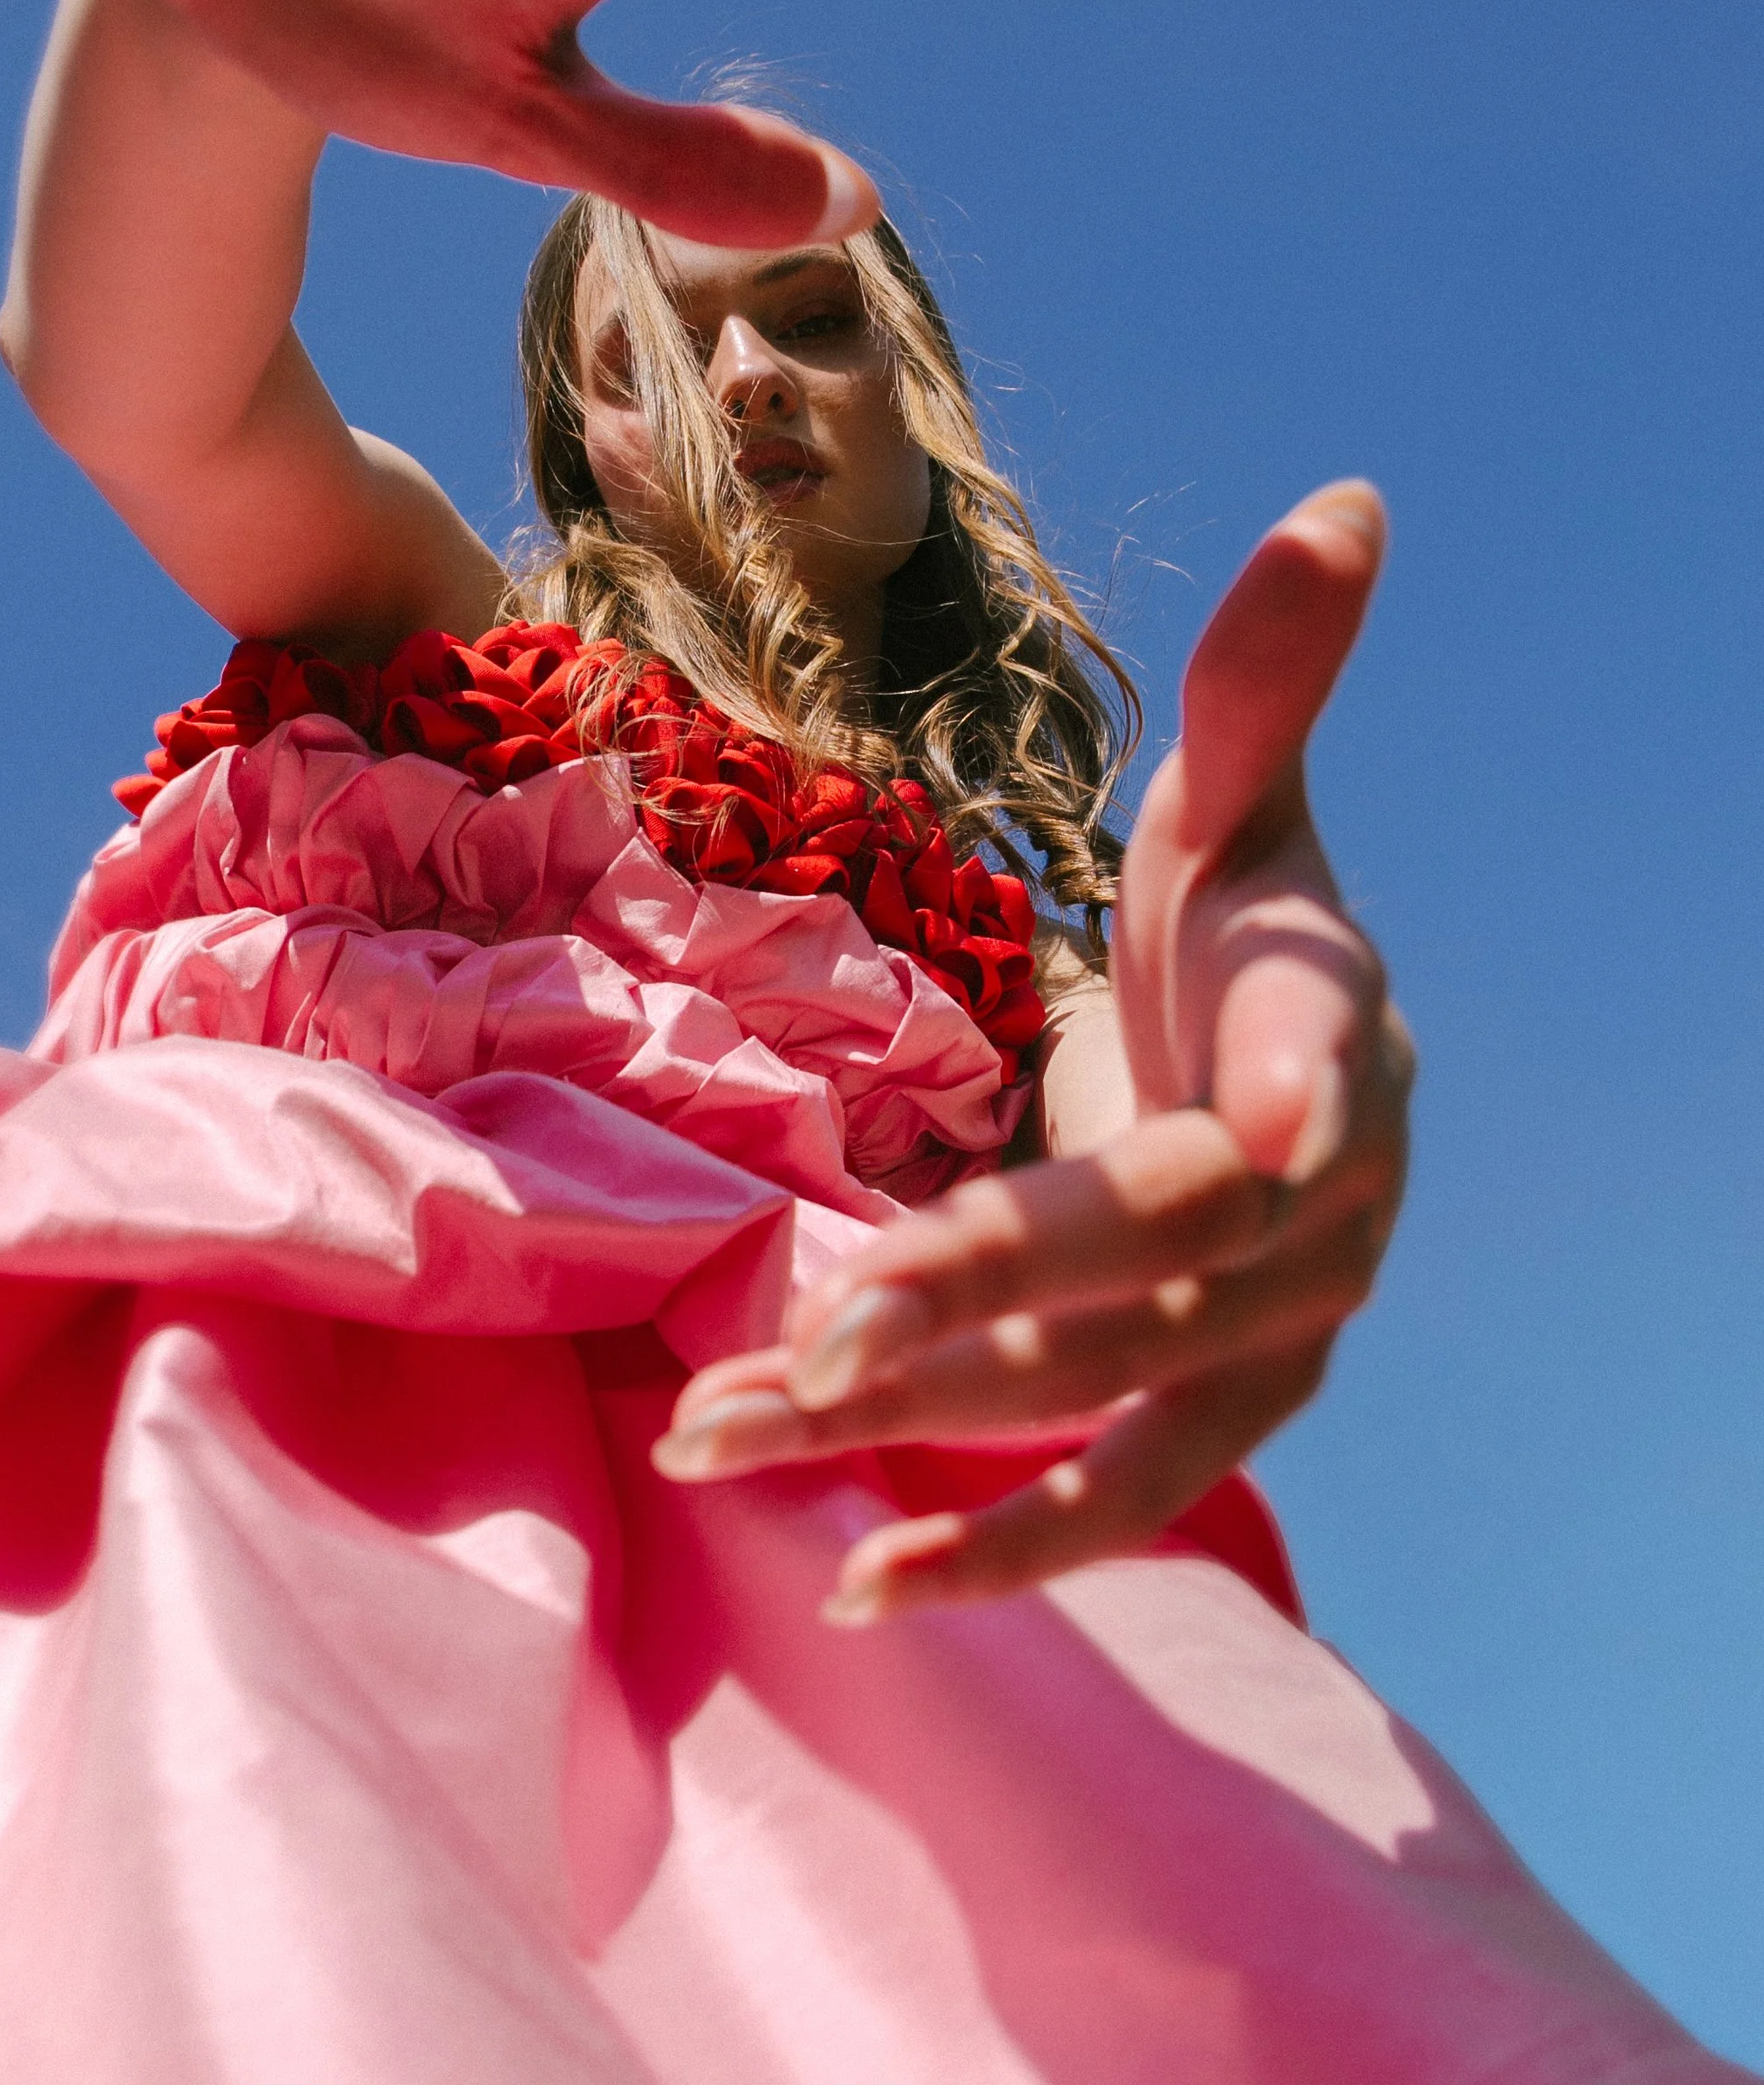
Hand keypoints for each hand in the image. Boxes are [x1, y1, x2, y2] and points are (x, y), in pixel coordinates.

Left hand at [655, 484, 1413, 1620]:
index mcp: (1331, 1043)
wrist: (1280, 1095)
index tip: (1258, 1131)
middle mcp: (1321, 1212)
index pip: (1310, 1077)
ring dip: (922, 1420)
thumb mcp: (1248, 807)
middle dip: (987, 1289)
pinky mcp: (1210, 1419)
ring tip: (733, 1432)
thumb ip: (1276, 678)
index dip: (1293, 1100)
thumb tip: (1350, 496)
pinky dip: (994, 1551)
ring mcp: (1274, 1338)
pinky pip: (1107, 1497)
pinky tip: (854, 1587)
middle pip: (1149, 1260)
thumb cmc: (1241, 944)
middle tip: (816, 1323)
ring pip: (1098, 1392)